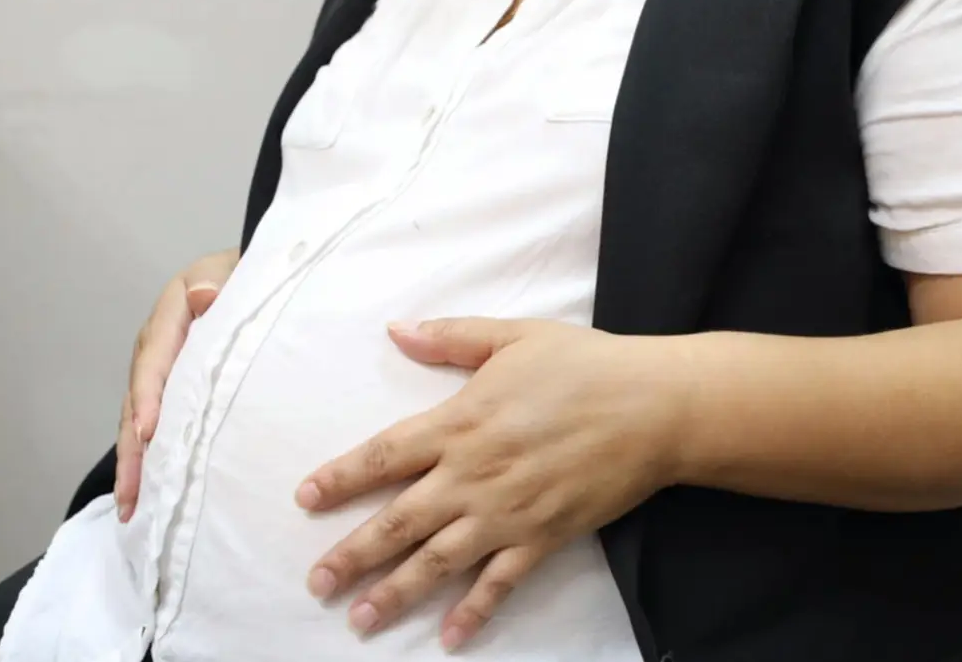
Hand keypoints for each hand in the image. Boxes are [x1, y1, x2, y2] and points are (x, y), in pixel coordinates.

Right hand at [114, 247, 238, 520]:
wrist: (251, 277)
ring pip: (138, 422)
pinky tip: (148, 493)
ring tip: (130, 507)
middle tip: (129, 495)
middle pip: (137, 402)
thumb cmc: (244, 278)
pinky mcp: (170, 391)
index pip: (154, 360)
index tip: (148, 432)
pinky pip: (154, 426)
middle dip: (132, 451)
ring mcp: (159, 373)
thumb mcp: (231, 272)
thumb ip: (218, 285)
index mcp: (169, 318)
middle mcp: (154, 350)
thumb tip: (202, 296)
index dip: (149, 396)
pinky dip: (149, 459)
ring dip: (134, 465)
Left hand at [297, 318, 688, 650]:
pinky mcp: (543, 537)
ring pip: (437, 561)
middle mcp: (472, 475)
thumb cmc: (584, 366)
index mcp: (459, 423)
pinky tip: (448, 638)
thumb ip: (450, 338)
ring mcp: (507, 513)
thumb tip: (395, 331)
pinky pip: (500, 582)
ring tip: (359, 619)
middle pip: (398, 521)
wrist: (655, 406)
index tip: (306, 499)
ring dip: (395, 592)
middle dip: (352, 554)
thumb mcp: (513, 337)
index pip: (383, 456)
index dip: (340, 479)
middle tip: (316, 583)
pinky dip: (474, 611)